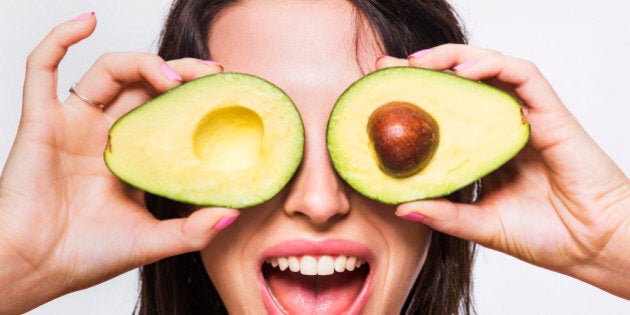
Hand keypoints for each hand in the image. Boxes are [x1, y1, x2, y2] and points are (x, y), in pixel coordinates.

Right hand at [0, 14, 237, 313]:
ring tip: (173, 77)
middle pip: (146, 84)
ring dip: (142, 62)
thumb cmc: (87, 254)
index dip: (194, 95)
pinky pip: (41, 69)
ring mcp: (73, 123)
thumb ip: (193, 229)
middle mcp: (105, 133)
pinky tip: (87, 21)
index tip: (225, 91)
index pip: (168, 109)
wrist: (34, 268)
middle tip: (212, 74)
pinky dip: (59, 39)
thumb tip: (235, 214)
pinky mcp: (41, 121)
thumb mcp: (152, 240)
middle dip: (180, 72)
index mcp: (133, 154)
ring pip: (108, 71)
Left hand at [379, 44, 629, 297]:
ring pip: (490, 68)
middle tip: (389, 66)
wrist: (594, 247)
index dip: (415, 96)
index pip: (446, 109)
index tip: (382, 92)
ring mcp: (527, 116)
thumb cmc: (546, 235)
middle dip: (425, 68)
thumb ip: (444, 214)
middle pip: (462, 82)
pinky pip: (522, 75)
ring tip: (418, 62)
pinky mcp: (551, 112)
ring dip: (454, 57)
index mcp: (486, 147)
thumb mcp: (480, 225)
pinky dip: (492, 66)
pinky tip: (463, 71)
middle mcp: (504, 125)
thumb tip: (399, 208)